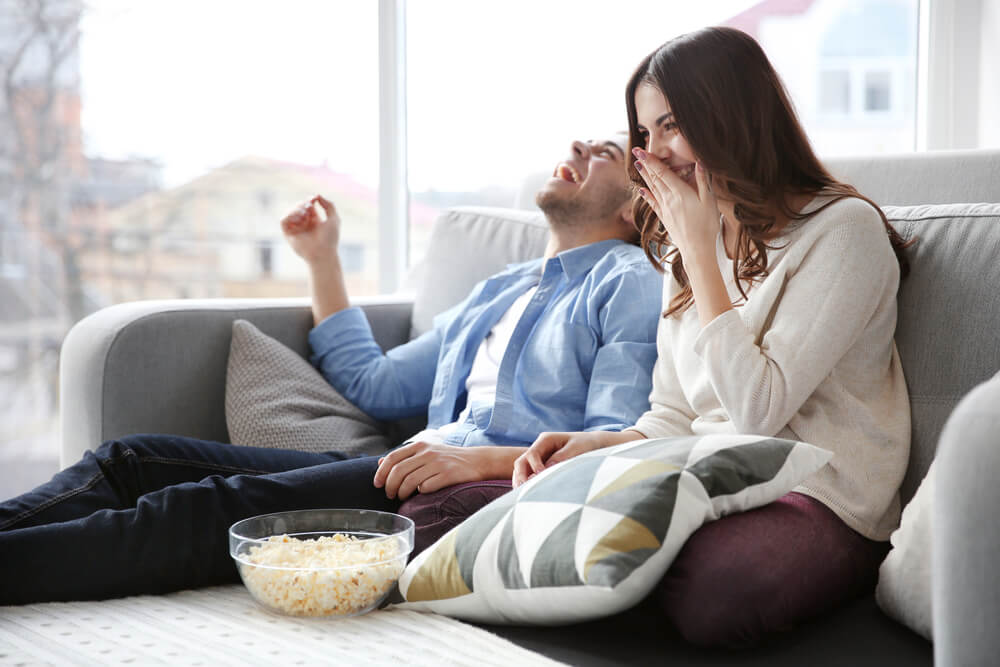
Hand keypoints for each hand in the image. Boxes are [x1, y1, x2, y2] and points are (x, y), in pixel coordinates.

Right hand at [280, 194, 340, 264]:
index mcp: (314, 221)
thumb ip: (329, 205)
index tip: (313, 198)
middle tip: (309, 207)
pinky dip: (289, 215)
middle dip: (303, 204)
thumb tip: (317, 195)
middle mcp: (304, 225)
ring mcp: (296, 229)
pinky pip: (283, 220)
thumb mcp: (334, 218)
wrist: (323, 253)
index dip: (309, 200)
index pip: (308, 206)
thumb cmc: (330, 238)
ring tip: (305, 214)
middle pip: (298, 207)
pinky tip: (299, 218)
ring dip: (297, 209)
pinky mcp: (288, 234)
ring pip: (290, 212)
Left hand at [374, 441, 487, 499]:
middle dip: (390, 486)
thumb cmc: (449, 460)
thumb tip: (380, 462)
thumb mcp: (426, 452)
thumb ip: (404, 457)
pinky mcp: (449, 475)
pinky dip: (420, 493)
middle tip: (390, 495)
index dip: (381, 472)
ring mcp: (439, 463)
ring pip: (410, 481)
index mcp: (420, 445)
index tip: (378, 484)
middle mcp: (428, 452)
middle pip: (398, 471)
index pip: (393, 457)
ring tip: (402, 497)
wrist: (478, 461)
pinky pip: (427, 487)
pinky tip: (422, 494)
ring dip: (402, 492)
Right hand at [512, 430, 641, 486]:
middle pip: (522, 462)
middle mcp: (540, 448)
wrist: (595, 445)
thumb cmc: (587, 445)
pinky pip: (531, 475)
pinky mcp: (543, 466)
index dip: (534, 467)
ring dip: (521, 482)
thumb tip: (545, 469)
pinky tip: (529, 495)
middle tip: (522, 490)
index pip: (532, 454)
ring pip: (523, 470)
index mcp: (546, 439)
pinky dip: (528, 484)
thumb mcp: (577, 449)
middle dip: (520, 476)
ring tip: (521, 496)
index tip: (540, 477)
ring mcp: (540, 457)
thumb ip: (561, 457)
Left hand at [633, 149, 718, 259]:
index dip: (652, 161)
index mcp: (680, 193)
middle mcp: (669, 200)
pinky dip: (647, 195)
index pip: (663, 173)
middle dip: (645, 164)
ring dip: (644, 176)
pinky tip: (641, 190)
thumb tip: (699, 162)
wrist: (698, 250)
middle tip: (635, 151)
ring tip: (636, 165)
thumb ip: (703, 181)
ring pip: (652, 189)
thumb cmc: (708, 226)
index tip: (642, 150)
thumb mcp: (710, 201)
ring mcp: (665, 210)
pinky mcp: (665, 219)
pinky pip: (653, 204)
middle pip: (655, 178)